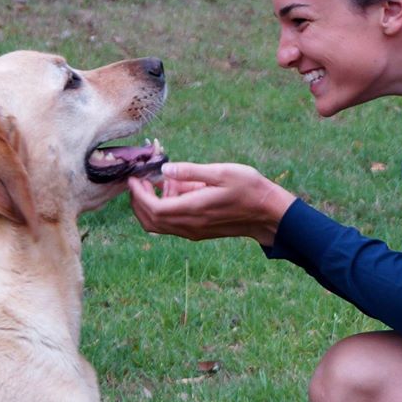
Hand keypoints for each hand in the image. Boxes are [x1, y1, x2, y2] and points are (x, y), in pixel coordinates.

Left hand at [128, 161, 296, 245]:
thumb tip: (165, 170)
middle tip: (138, 181)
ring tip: (162, 182)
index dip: (138, 194)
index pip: (153, 208)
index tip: (133, 178)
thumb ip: (191, 171)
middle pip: (150, 221)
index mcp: (193, 210)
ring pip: (159, 225)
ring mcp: (194, 231)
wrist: (268, 214)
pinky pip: (172, 225)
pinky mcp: (199, 231)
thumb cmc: (249, 189)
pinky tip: (176, 191)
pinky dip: (165, 210)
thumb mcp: (222, 172)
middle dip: (138, 201)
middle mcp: (190, 225)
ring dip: (151, 206)